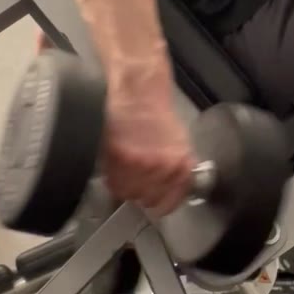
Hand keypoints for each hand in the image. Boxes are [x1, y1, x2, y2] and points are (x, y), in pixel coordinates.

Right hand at [103, 93, 194, 215]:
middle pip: (147, 200)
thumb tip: (165, 189)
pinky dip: (112, 178)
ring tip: (125, 168)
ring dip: (125, 185)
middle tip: (136, 176)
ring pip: (128, 195)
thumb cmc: (155, 112)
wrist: (138, 90)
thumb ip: (173, 170)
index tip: (155, 202)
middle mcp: (164, 169)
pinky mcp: (120, 159)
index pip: (170, 203)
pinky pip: (113, 184)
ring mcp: (141, 165)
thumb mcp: (176, 144)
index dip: (160, 203)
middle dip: (141, 190)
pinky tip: (116, 164)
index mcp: (181, 166)